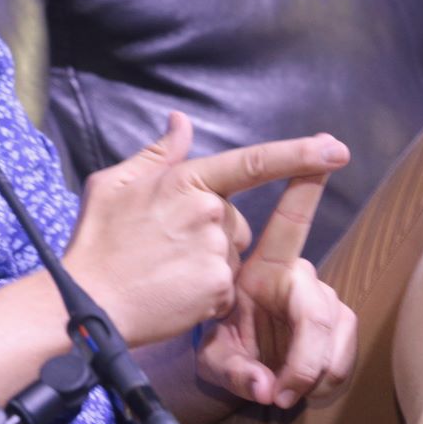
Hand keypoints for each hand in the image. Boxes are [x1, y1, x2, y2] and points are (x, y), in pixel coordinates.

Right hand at [63, 112, 349, 346]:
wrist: (87, 302)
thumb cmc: (97, 242)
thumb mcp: (115, 184)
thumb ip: (157, 153)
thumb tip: (182, 121)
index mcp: (186, 179)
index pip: (252, 162)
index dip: (299, 154)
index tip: (335, 148)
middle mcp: (208, 211)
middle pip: (234, 221)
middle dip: (212, 233)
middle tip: (164, 248)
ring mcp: (215, 251)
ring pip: (230, 255)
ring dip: (207, 264)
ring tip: (164, 272)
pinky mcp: (218, 288)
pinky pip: (225, 289)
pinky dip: (206, 295)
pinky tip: (173, 294)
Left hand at [197, 171, 357, 409]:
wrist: (238, 367)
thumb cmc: (222, 346)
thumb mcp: (212, 356)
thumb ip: (232, 370)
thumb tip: (264, 389)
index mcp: (266, 267)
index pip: (290, 220)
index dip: (306, 184)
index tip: (329, 148)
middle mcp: (298, 276)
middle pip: (316, 304)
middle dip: (305, 353)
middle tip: (284, 389)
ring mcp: (321, 299)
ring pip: (336, 326)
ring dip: (314, 368)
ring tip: (285, 393)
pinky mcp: (338, 324)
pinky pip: (346, 347)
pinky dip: (327, 375)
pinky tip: (304, 390)